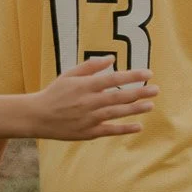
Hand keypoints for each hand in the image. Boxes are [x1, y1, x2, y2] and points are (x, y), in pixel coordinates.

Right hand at [28, 55, 157, 139]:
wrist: (35, 116)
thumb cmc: (55, 93)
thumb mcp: (69, 75)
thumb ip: (91, 66)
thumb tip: (112, 58)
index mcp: (84, 86)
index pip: (112, 79)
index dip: (132, 76)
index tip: (148, 73)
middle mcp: (87, 102)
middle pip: (118, 96)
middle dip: (139, 93)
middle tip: (157, 90)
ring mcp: (88, 118)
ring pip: (115, 113)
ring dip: (134, 109)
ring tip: (151, 105)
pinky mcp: (87, 132)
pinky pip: (109, 130)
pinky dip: (124, 129)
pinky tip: (139, 126)